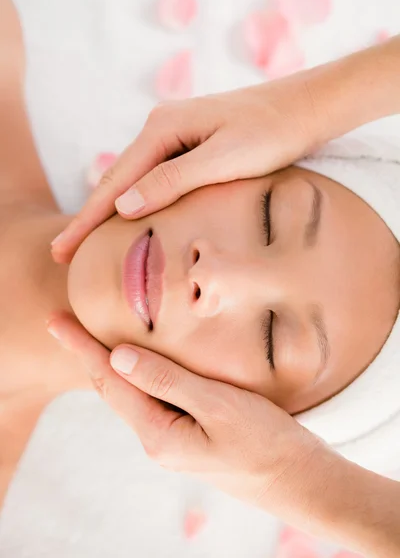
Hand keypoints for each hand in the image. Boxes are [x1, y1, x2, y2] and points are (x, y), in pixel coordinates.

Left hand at [47, 313, 329, 522]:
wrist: (298, 479)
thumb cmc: (266, 443)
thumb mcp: (219, 406)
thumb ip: (168, 380)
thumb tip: (118, 357)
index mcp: (158, 434)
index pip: (109, 382)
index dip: (81, 348)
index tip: (56, 321)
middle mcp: (157, 438)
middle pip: (112, 389)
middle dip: (86, 354)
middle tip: (63, 322)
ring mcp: (172, 437)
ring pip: (131, 393)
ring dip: (109, 364)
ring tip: (90, 337)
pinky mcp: (188, 431)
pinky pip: (152, 397)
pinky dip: (138, 373)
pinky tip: (139, 360)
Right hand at [51, 75, 319, 262]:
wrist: (306, 108)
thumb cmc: (271, 134)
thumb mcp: (222, 160)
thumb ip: (172, 181)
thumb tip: (122, 204)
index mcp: (162, 129)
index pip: (115, 183)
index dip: (87, 219)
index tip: (63, 249)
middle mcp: (161, 127)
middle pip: (117, 180)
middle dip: (89, 217)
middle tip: (63, 252)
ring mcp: (176, 134)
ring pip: (133, 178)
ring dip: (109, 210)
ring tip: (88, 239)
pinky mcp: (191, 144)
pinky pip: (154, 176)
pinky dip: (136, 199)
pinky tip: (131, 215)